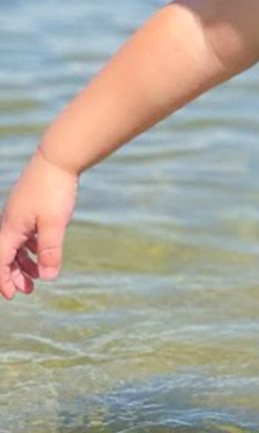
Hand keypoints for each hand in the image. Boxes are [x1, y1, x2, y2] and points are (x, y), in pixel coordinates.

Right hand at [0, 150, 78, 298]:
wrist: (59, 157)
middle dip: (14, 275)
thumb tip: (48, 277)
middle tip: (29, 290)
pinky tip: (45, 250)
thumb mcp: (54, 224)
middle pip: (6, 255)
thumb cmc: (54, 190)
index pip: (0, 262)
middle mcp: (11, 222)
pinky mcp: (31, 205)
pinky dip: (32, 245)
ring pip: (17, 244)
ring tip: (40, 275)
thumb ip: (50, 251)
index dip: (4, 281)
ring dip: (25, 261)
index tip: (13, 296)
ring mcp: (20, 213)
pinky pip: (26, 232)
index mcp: (10, 229)